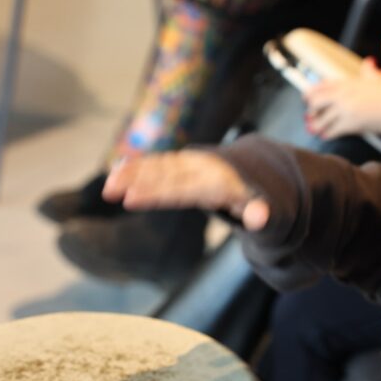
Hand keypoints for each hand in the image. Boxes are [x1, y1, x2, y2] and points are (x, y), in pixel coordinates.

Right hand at [103, 151, 269, 230]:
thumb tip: (259, 216)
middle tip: (111, 191)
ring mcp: (194, 164)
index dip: (158, 192)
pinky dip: (140, 165)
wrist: (265, 170)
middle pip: (167, 175)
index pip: (184, 188)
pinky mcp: (187, 164)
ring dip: (133, 172)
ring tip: (108, 185)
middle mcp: (205, 168)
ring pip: (160, 166)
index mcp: (223, 182)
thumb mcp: (272, 214)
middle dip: (139, 182)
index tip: (132, 199)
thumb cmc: (268, 201)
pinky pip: (160, 163)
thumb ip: (264, 217)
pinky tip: (117, 169)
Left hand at [304, 38, 380, 137]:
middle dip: (311, 109)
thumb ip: (370, 71)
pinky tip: (325, 135)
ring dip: (316, 125)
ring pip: (321, 118)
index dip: (311, 92)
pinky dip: (326, 134)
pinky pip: (331, 130)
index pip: (322, 85)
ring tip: (314, 128)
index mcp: (349, 83)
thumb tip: (369, 61)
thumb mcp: (379, 80)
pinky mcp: (349, 124)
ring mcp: (346, 109)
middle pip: (316, 101)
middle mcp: (344, 94)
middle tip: (310, 115)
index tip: (306, 97)